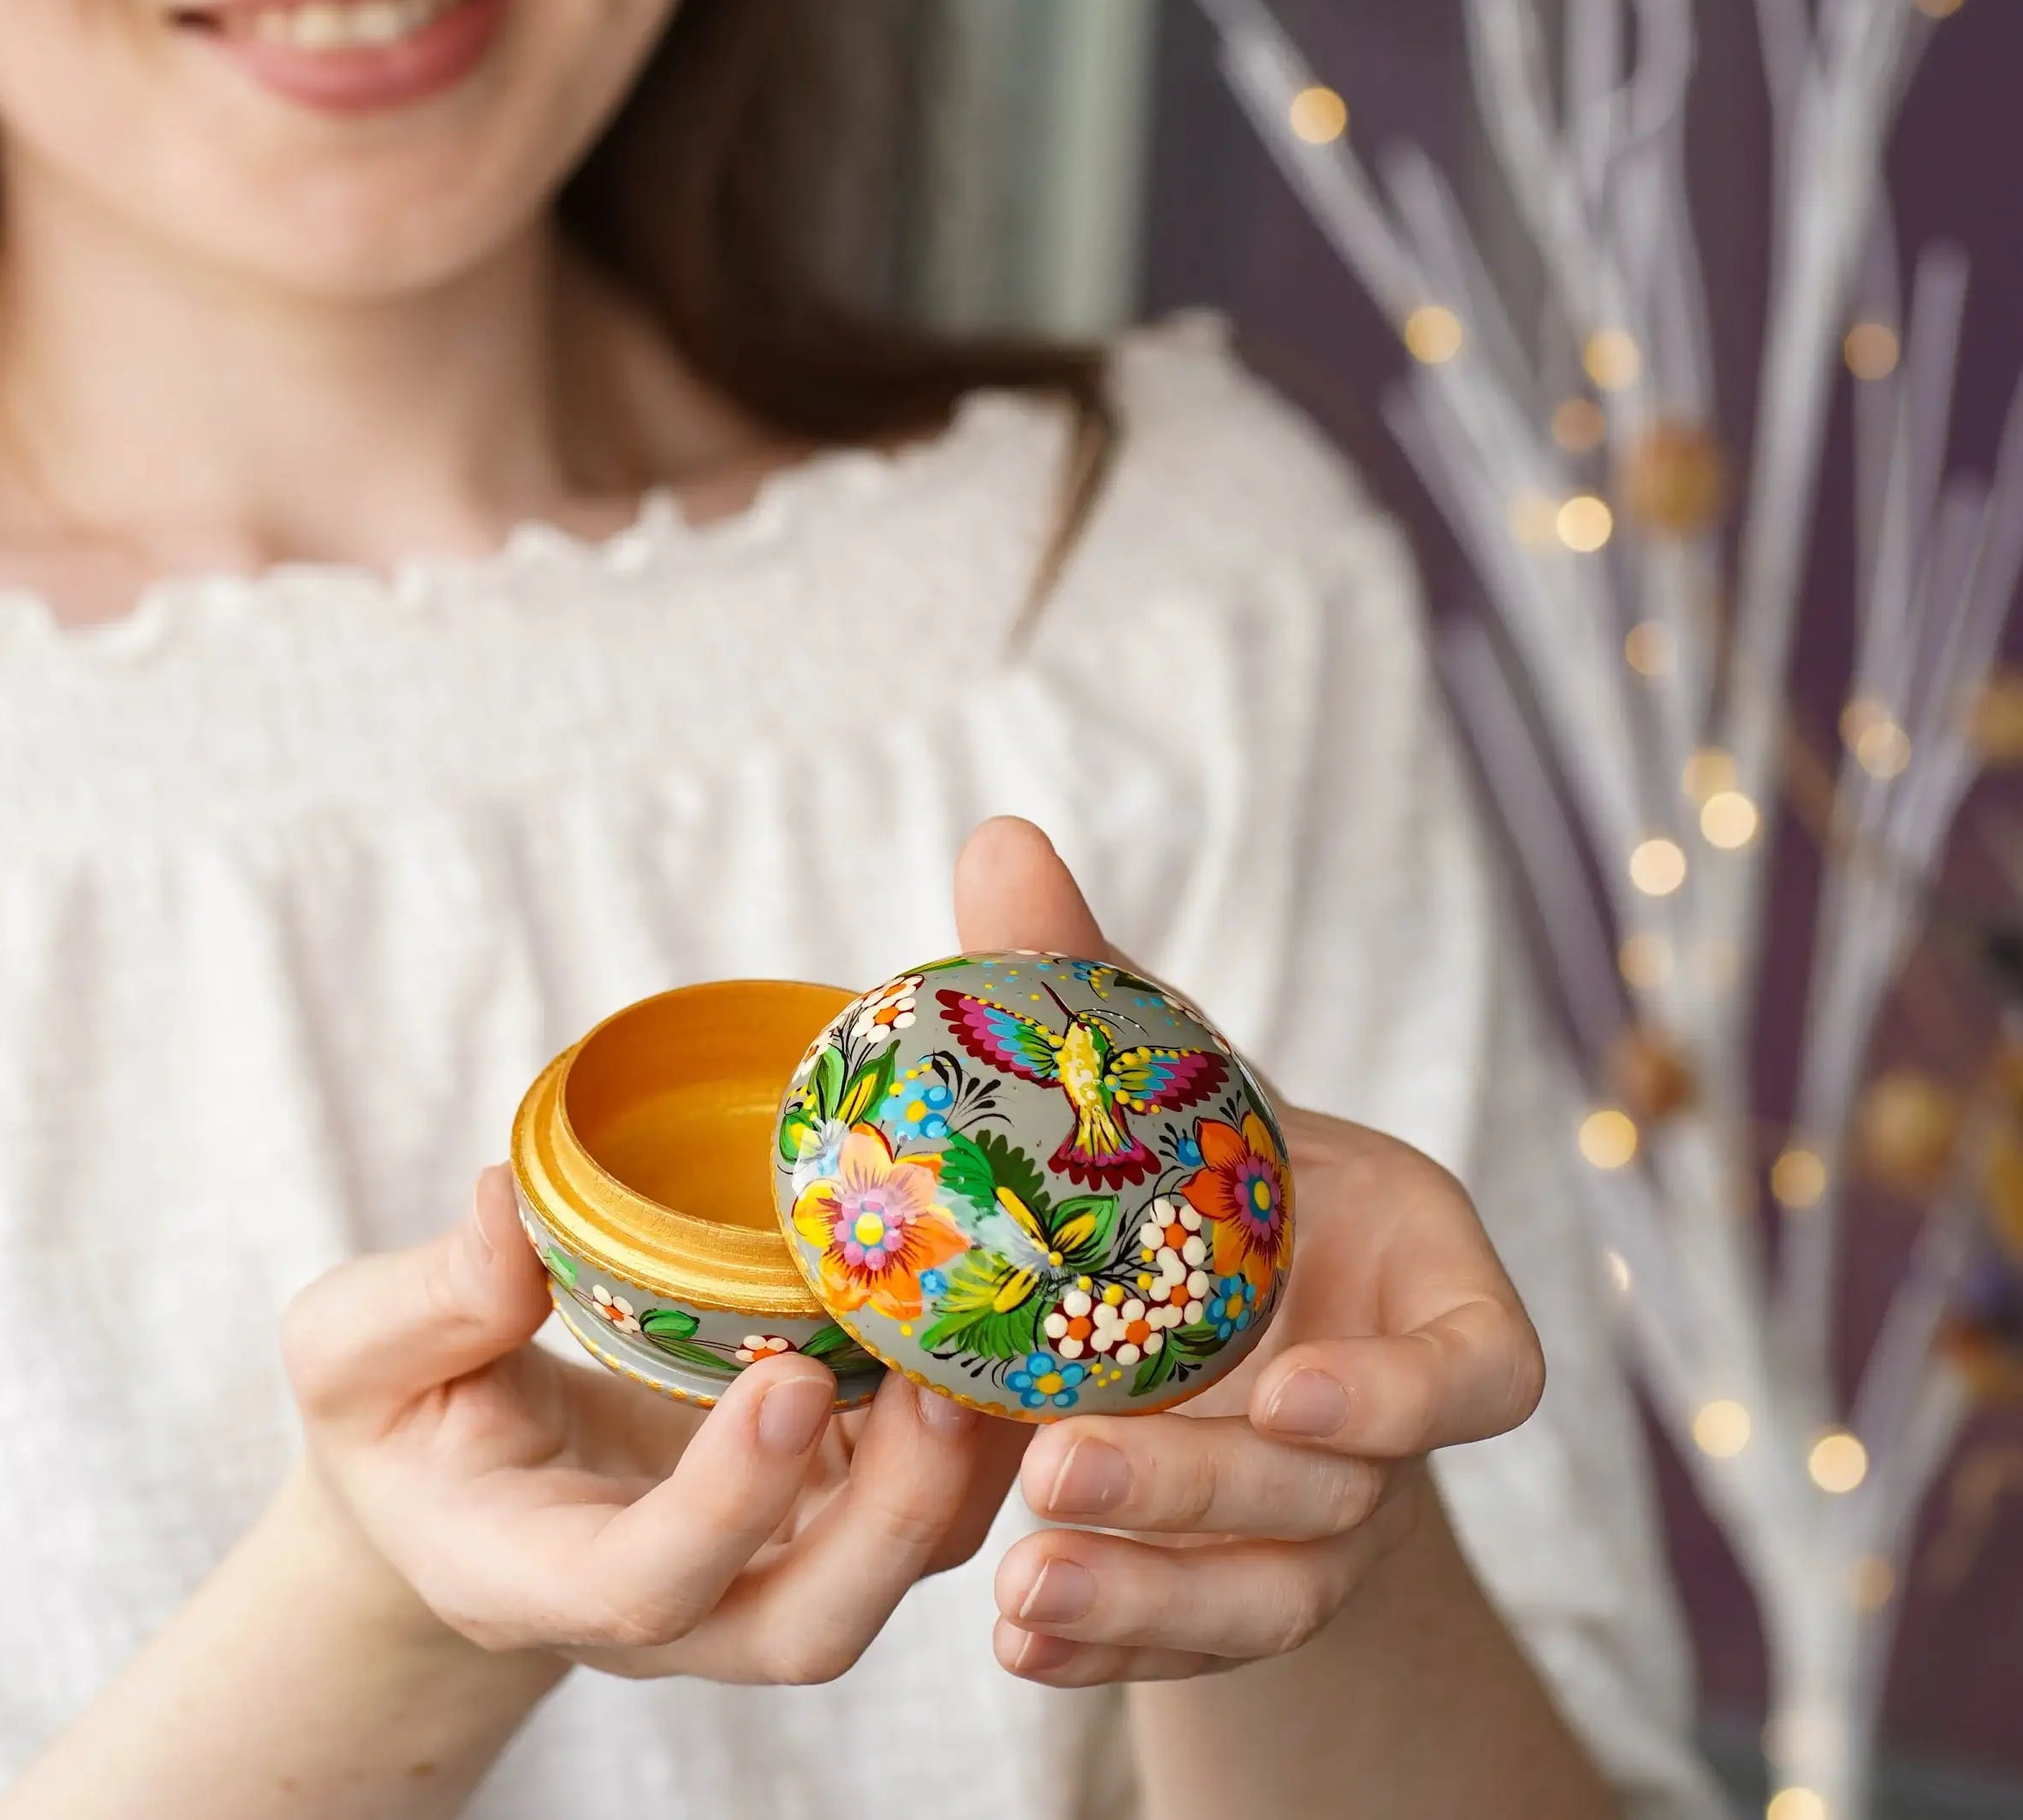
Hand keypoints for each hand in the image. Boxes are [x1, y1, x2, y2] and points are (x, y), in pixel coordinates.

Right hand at [280, 1165, 1027, 1683]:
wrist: (451, 1486)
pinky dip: (965, 1428)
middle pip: (806, 1626)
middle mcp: (667, 1608)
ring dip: (958, 1472)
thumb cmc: (398, 1419)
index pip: (650, 1587)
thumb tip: (509, 1205)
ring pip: (889, 1573)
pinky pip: (912, 1504)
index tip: (783, 1380)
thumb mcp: (352, 1353)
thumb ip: (422, 1299)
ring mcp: (751, 1568)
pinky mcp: (809, 1511)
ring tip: (991, 1334)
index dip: (729, 1505)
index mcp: (536, 1575)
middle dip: (892, 1518)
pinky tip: (984, 1316)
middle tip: (937, 1375)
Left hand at [953, 817, 1546, 1685]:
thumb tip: (996, 833)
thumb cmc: (1207, 1158)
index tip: (1300, 1394)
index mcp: (1424, 1286)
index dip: (1412, 1392)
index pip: (1480, 1370)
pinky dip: (1116, 1644)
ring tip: (1026, 1586)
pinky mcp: (1244, 1585)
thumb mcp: (1159, 1072)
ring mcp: (1326, 1522)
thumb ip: (1088, 972)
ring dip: (1152, 1597)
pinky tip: (1019, 1636)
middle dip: (1206, 1490)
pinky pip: (1197, 1638)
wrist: (1216, 1283)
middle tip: (1069, 1467)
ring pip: (1270, 1590)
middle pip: (1338, 1491)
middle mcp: (1389, 1418)